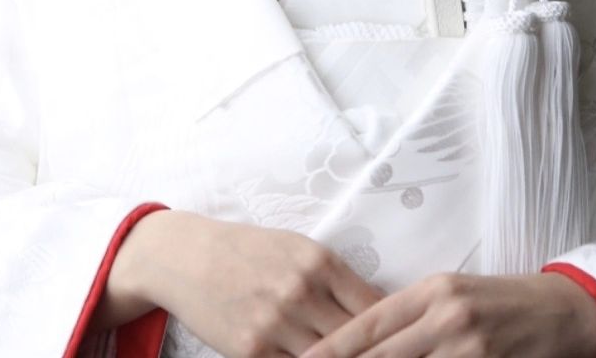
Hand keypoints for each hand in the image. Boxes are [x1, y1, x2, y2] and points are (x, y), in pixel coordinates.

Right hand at [94, 209, 383, 355]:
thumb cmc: (251, 250)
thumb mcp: (298, 249)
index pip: (375, 307)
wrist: (189, 257)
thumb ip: (335, 278)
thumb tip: (378, 308)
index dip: (394, 328)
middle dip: (376, 352)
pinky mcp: (251, 351)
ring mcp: (275, 324)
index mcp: (319, 262)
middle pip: (356, 338)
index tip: (405, 338)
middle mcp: (301, 292)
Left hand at [300, 271, 595, 357]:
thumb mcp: (452, 296)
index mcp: (430, 291)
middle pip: (379, 356)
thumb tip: (364, 344)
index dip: (330, 350)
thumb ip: (410, 318)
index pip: (367, 325)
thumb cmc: (501, 303)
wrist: (566, 312)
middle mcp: (444, 317)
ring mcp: (466, 347)